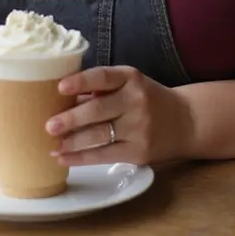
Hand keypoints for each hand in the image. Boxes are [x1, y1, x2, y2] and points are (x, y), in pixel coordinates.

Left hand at [46, 66, 193, 166]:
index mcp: (131, 78)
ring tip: (52, 144)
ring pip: (99, 136)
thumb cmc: (147, 99)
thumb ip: (100, 90)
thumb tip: (59, 99)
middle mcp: (136, 100)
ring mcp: (139, 127)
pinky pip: (105, 155)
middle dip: (71, 119)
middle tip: (48, 125)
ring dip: (72, 142)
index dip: (81, 81)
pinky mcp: (139, 152)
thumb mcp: (129, 85)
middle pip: (98, 110)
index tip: (60, 87)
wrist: (186, 122)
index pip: (103, 76)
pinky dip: (82, 158)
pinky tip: (64, 159)